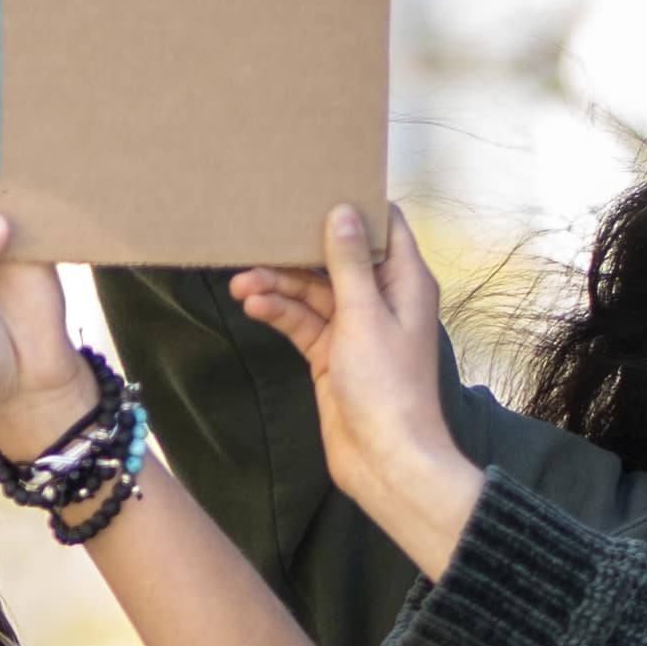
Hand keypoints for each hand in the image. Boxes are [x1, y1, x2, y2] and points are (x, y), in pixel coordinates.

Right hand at [232, 202, 487, 575]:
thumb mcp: (364, 315)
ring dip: (279, 286)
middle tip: (260, 235)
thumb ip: (348, 264)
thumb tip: (343, 212)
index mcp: (405, 282)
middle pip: (337, 259)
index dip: (354, 207)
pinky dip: (279, 313)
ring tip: (241, 282)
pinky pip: (301, 322)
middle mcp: (382, 300)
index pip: (384, 227)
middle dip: (298, 250)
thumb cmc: (388, 387)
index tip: (317, 186)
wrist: (385, 459)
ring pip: (312, 293)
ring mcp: (355, 328)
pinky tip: (253, 305)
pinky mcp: (331, 355)